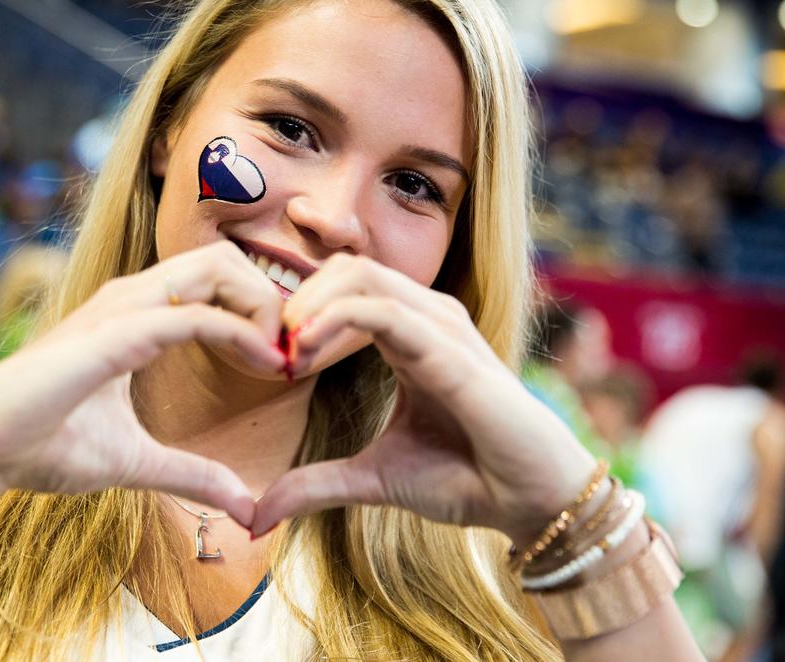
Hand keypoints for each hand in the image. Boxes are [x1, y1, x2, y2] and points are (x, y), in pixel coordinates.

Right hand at [0, 241, 285, 527]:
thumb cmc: (42, 446)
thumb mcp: (136, 462)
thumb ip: (191, 474)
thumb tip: (243, 502)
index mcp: (136, 316)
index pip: (214, 281)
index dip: (261, 310)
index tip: (285, 362)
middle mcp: (131, 299)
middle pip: (223, 260)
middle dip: (272, 296)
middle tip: (292, 352)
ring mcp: (120, 310)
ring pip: (214, 269)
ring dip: (264, 306)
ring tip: (283, 356)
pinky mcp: (113, 335)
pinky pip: (193, 316)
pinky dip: (241, 333)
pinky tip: (266, 364)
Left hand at [250, 254, 596, 543]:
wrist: (528, 502)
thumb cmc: (466, 477)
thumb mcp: (372, 479)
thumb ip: (316, 485)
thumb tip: (257, 515)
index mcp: (408, 335)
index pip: (343, 288)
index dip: (297, 313)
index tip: (269, 360)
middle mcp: (425, 319)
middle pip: (347, 269)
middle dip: (296, 299)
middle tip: (268, 348)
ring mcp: (441, 329)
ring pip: (361, 276)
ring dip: (309, 304)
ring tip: (286, 350)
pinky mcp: (451, 351)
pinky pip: (384, 312)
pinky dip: (334, 320)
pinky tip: (306, 351)